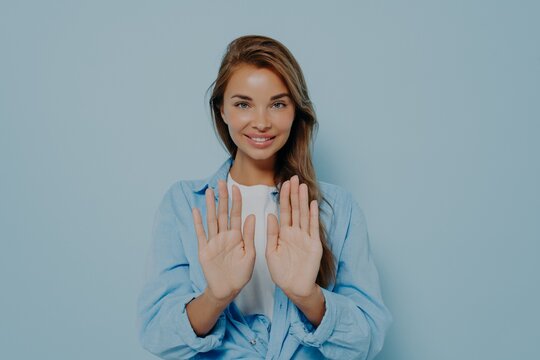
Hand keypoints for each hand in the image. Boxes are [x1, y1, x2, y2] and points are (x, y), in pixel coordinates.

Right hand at [192, 180, 255, 302]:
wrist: (227, 290)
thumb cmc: (241, 274)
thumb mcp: (250, 255)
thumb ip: (249, 235)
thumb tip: (251, 216)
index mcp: (237, 236)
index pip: (236, 214)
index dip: (236, 201)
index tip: (236, 187)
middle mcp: (225, 236)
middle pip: (222, 213)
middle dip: (222, 198)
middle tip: (221, 182)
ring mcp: (213, 242)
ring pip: (211, 220)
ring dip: (210, 206)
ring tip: (210, 191)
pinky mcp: (204, 250)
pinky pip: (200, 234)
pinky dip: (198, 222)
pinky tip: (196, 210)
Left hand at [266, 175, 322, 297]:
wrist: (294, 288)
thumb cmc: (281, 272)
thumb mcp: (270, 251)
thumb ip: (271, 233)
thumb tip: (270, 214)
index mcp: (283, 233)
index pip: (284, 211)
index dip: (284, 197)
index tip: (283, 183)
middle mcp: (295, 233)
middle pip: (295, 209)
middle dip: (294, 194)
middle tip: (294, 177)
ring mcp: (305, 238)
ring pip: (304, 215)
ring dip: (303, 201)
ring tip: (303, 186)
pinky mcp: (314, 245)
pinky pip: (313, 228)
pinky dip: (313, 216)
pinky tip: (312, 204)